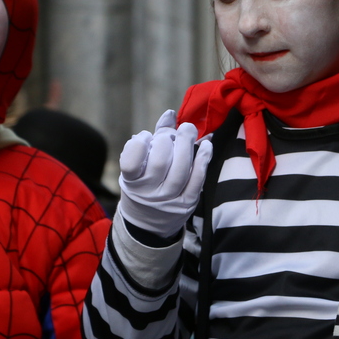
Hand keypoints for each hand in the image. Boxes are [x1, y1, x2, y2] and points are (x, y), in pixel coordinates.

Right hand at [117, 109, 213, 238]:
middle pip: (160, 162)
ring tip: (189, 130)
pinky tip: (206, 146)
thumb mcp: (140, 166)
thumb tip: (170, 114)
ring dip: (187, 146)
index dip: (139, 144)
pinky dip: (203, 161)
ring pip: (180, 171)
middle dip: (168, 141)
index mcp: (132, 181)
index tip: (145, 136)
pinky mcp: (187, 203)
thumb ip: (155, 138)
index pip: (131, 161)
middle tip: (174, 133)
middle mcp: (149, 192)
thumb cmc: (144, 185)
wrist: (149, 225)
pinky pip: (197, 181)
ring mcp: (169, 199)